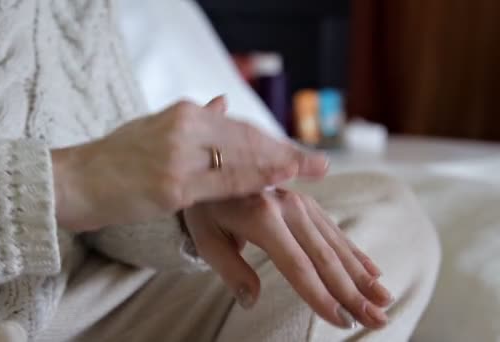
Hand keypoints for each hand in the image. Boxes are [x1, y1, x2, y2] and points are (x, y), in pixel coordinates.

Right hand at [52, 97, 328, 231]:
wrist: (72, 181)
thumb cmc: (112, 160)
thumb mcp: (152, 130)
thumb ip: (191, 120)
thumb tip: (221, 103)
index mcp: (182, 113)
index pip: (238, 128)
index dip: (271, 141)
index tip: (296, 151)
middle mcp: (184, 128)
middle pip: (247, 141)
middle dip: (286, 153)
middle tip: (319, 163)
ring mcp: (179, 156)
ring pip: (241, 159)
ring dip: (280, 165)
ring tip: (311, 171)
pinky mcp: (171, 186)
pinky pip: (223, 184)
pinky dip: (255, 182)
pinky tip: (278, 185)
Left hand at [183, 188, 392, 329]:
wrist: (213, 165)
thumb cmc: (206, 207)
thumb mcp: (206, 238)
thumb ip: (230, 269)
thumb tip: (251, 301)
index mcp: (262, 218)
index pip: (297, 266)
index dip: (320, 296)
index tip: (341, 321)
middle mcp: (288, 208)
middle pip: (325, 258)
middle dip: (353, 292)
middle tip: (377, 319)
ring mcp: (301, 203)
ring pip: (337, 245)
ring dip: (362, 276)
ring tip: (383, 301)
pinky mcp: (307, 203)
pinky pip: (335, 230)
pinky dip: (355, 252)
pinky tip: (373, 271)